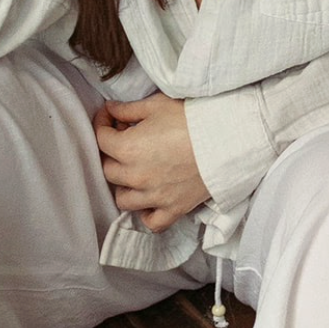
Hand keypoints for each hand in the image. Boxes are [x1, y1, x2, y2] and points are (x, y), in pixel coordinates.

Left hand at [93, 94, 209, 233]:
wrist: (228, 139)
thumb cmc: (192, 119)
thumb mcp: (157, 105)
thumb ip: (128, 109)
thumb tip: (110, 110)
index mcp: (128, 149)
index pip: (101, 139)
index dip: (102, 125)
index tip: (109, 118)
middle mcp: (136, 176)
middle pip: (108, 169)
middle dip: (111, 153)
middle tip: (124, 140)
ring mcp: (154, 197)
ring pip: (123, 199)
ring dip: (124, 185)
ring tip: (134, 171)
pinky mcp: (173, 209)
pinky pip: (151, 222)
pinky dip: (146, 213)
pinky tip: (149, 199)